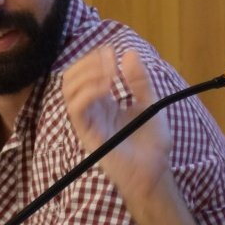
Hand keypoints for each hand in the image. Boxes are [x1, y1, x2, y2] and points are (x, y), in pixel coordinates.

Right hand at [62, 46, 171, 201]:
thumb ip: (140, 80)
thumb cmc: (152, 144)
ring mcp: (88, 122)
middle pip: (71, 77)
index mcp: (104, 102)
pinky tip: (107, 88)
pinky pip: (76, 109)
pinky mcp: (88, 134)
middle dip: (87, 62)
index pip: (84, 73)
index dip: (94, 58)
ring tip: (110, 74)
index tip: (112, 53)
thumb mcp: (150, 104)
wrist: (155, 172)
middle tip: (109, 60)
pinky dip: (88, 92)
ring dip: (87, 74)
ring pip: (68, 90)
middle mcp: (92, 110)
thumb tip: (128, 52)